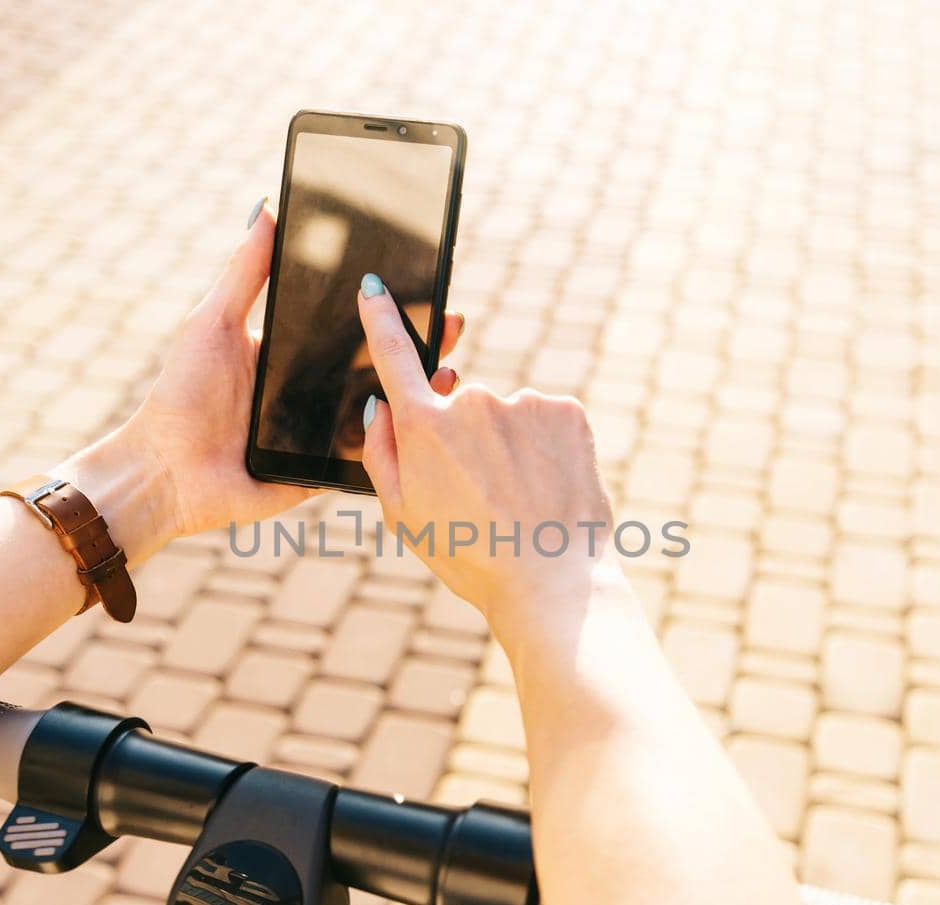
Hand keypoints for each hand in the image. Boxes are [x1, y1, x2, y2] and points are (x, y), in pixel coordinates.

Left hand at [58, 203, 464, 558]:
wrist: (164, 471)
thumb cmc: (180, 395)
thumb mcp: (212, 322)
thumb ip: (244, 271)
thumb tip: (266, 208)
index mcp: (293, 354)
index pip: (351, 326)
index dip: (387, 309)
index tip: (423, 283)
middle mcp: (314, 392)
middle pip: (378, 365)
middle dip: (419, 344)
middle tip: (452, 322)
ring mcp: (323, 434)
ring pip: (383, 411)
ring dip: (419, 393)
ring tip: (449, 372)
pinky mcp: (324, 473)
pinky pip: (368, 458)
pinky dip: (397, 443)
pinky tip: (425, 425)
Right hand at [355, 273, 617, 639]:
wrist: (551, 581)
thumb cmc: (469, 556)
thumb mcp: (404, 516)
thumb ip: (381, 454)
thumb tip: (379, 408)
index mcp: (424, 427)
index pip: (394, 356)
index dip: (381, 318)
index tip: (374, 288)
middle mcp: (472, 401)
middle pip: (460, 405)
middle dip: (466, 438)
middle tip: (481, 495)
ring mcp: (523, 402)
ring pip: (507, 417)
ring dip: (510, 446)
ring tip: (520, 500)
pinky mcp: (566, 411)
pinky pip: (546, 420)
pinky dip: (547, 447)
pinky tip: (548, 486)